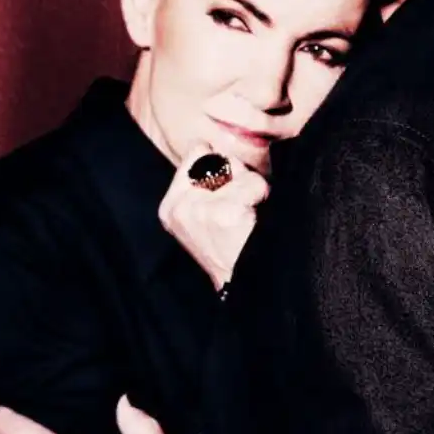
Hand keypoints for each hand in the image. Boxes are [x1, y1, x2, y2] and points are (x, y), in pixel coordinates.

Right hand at [159, 141, 269, 289]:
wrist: (242, 284)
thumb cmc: (231, 247)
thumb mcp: (203, 217)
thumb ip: (206, 185)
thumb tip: (219, 149)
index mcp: (171, 206)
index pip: (197, 151)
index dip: (222, 163)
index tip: (230, 187)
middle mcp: (178, 206)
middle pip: (221, 158)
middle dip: (240, 175)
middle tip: (243, 207)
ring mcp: (197, 209)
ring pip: (240, 170)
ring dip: (254, 188)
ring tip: (250, 215)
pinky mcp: (220, 213)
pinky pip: (253, 185)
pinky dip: (262, 196)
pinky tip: (255, 219)